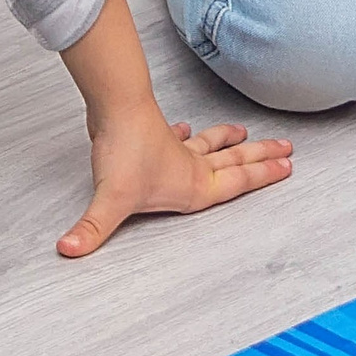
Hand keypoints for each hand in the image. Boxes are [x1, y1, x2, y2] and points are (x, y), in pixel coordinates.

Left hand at [57, 110, 291, 257]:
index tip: (287, 168)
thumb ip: (92, 230)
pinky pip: (178, 135)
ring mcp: (174, 149)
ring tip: (244, 133)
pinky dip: (185, 134)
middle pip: (234, 162)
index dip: (264, 177)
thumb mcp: (111, 200)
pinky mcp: (157, 133)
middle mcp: (190, 167)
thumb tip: (68, 251)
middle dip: (261, 158)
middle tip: (286, 150)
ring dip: (229, 142)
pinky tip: (186, 128)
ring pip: (211, 145)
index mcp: (193, 186)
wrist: (116, 104)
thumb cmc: (123, 150)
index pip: (238, 183)